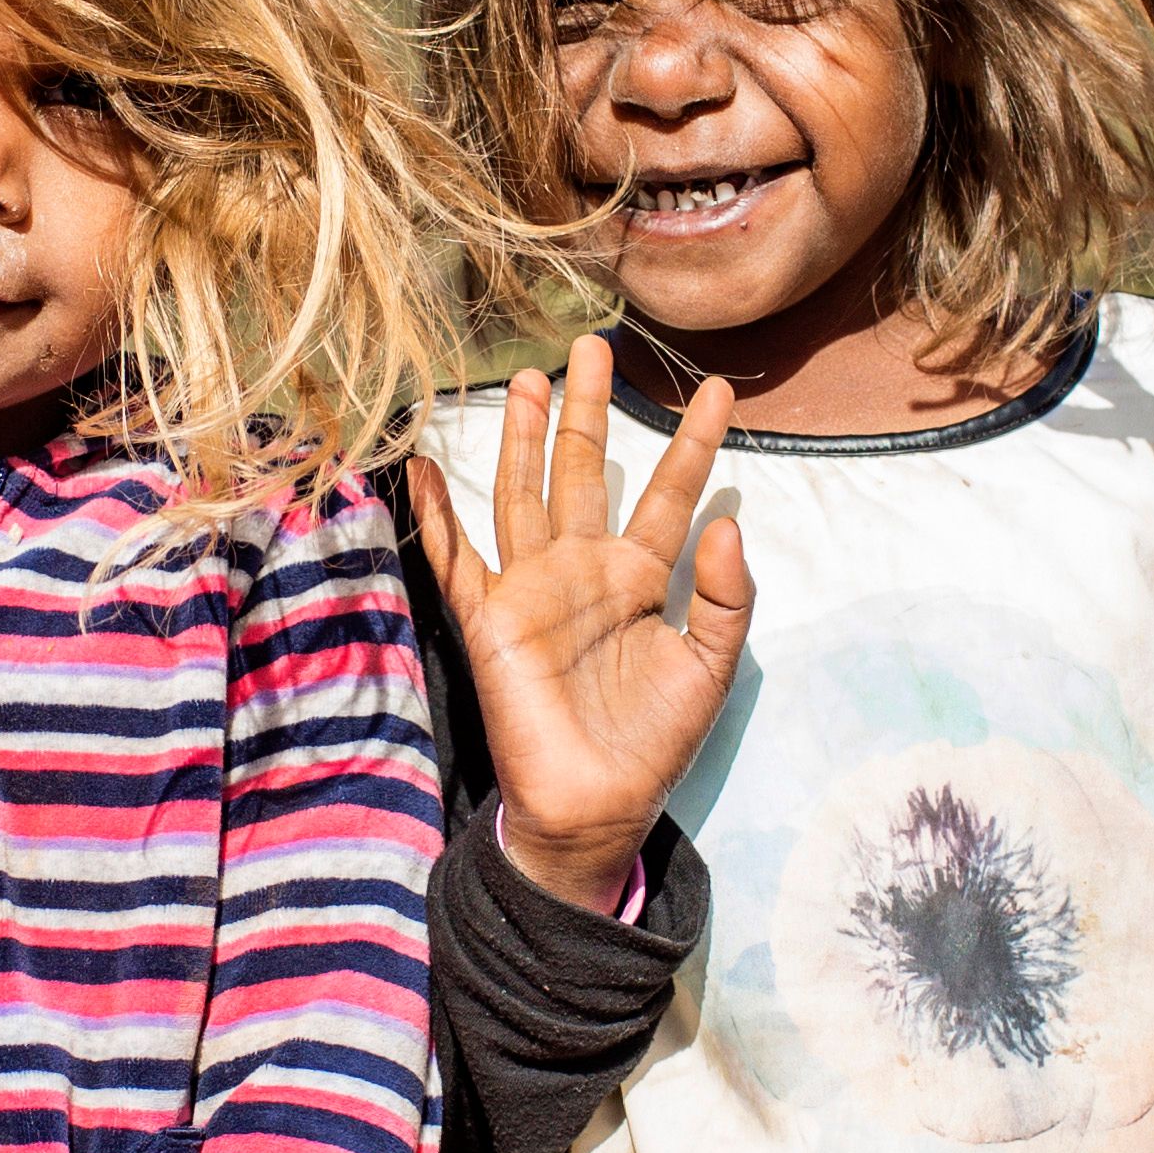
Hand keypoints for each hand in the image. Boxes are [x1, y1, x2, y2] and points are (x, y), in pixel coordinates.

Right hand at [406, 334, 754, 913]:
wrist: (595, 804)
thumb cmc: (654, 741)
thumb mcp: (711, 666)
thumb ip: (726, 596)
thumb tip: (729, 524)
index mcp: (640, 578)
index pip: (670, 493)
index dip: (695, 444)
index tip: (721, 390)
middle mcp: (583, 569)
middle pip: (585, 471)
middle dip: (589, 411)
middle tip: (595, 347)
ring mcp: (532, 588)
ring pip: (525, 493)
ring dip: (523, 438)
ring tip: (529, 379)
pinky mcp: (490, 619)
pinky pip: (457, 558)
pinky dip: (437, 514)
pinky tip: (424, 469)